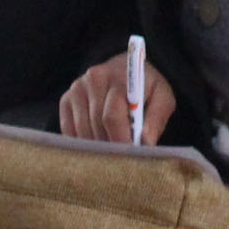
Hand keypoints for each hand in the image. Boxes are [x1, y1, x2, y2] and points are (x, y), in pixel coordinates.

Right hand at [56, 50, 176, 144]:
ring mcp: (77, 88)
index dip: (120, 140)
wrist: (125, 70)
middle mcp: (94, 78)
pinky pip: (69, 131)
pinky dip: (82, 142)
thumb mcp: (162, 97)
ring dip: (96, 146)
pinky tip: (96, 143)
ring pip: (82, 130)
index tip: (128, 155)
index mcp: (120, 77)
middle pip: (96, 125)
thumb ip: (157, 118)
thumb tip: (146, 142)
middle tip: (121, 158)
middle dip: (110, 145)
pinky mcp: (66, 99)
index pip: (112, 116)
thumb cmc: (146, 88)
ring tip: (112, 150)